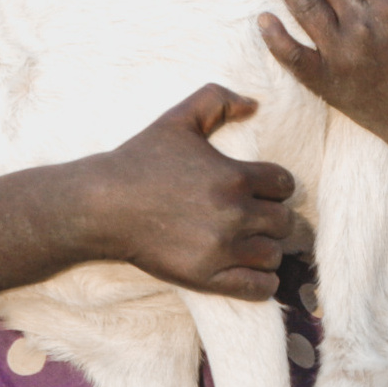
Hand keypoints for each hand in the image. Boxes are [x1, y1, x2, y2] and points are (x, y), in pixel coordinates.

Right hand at [83, 84, 295, 299]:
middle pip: (284, 221)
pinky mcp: (207, 277)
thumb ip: (217, 99)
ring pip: (274, 254)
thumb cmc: (140, 160)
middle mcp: (233, 214)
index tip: (257, 190)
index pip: (284, 185)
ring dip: (266, 248)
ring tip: (249, 243)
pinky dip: (262, 281)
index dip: (274, 186)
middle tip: (252, 217)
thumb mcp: (177, 119)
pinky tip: (250, 269)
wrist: (103, 205)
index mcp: (233, 176)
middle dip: (272, 217)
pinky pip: (259, 287)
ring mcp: (221, 249)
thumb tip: (254, 104)